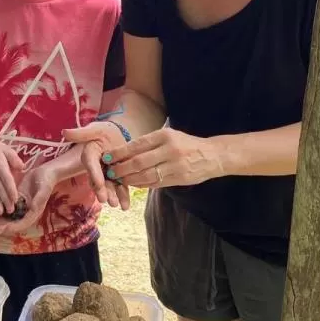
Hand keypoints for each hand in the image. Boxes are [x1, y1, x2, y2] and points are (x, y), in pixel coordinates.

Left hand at [0, 162, 55, 235]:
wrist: (45, 172)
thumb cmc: (46, 181)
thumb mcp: (43, 190)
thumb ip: (38, 200)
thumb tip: (32, 208)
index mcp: (34, 212)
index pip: (23, 223)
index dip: (13, 227)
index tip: (3, 229)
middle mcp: (27, 212)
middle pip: (14, 222)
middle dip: (3, 225)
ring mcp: (21, 206)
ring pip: (9, 215)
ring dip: (0, 219)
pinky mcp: (16, 199)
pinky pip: (7, 207)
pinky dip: (0, 209)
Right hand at [61, 121, 130, 209]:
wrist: (119, 134)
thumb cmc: (105, 130)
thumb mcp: (96, 129)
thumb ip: (82, 133)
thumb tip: (64, 132)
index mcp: (89, 154)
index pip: (90, 164)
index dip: (93, 173)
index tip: (98, 183)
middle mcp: (95, 167)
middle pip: (98, 179)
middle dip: (101, 190)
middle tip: (105, 200)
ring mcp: (106, 174)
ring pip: (109, 186)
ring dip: (112, 196)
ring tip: (116, 205)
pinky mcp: (117, 178)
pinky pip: (120, 187)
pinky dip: (123, 196)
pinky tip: (125, 206)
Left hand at [105, 128, 225, 188]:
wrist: (212, 156)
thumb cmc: (186, 144)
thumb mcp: (170, 135)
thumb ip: (149, 143)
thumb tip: (124, 152)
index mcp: (165, 136)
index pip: (136, 145)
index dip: (119, 153)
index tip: (106, 157)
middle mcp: (169, 150)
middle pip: (138, 162)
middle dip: (121, 168)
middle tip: (110, 171)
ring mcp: (174, 166)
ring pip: (145, 175)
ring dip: (129, 179)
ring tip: (119, 179)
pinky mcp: (178, 179)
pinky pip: (155, 183)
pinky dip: (141, 184)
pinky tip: (133, 183)